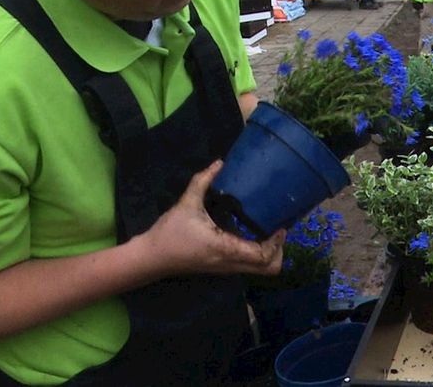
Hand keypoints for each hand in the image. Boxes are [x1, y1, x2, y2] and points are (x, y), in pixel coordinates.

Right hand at [134, 161, 285, 278]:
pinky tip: (252, 234)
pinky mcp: (222, 268)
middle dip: (279, 250)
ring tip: (268, 229)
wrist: (150, 258)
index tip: (281, 225)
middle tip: (277, 228)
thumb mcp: (186, 203)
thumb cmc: (169, 232)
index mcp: (226, 249)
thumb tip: (219, 162)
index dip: (277, 243)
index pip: (263, 256)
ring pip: (259, 270)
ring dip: (270, 253)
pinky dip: (258, 255)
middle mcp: (230, 263)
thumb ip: (203, 180)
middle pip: (268, 269)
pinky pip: (249, 266)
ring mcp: (226, 269)